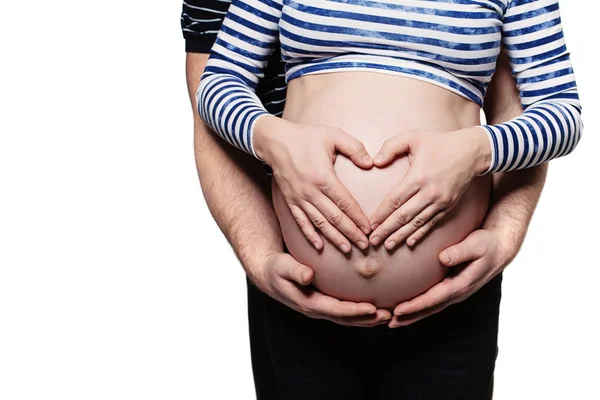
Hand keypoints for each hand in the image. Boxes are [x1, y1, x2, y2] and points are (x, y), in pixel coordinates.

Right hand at [253, 252, 391, 326]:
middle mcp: (316, 309)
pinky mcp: (324, 303)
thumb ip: (294, 271)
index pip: (336, 309)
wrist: (269, 275)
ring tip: (388, 315)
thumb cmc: (276, 268)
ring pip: (347, 318)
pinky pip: (345, 311)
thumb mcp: (281, 266)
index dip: (354, 311)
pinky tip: (375, 309)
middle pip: (345, 318)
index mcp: (308, 302)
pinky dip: (361, 313)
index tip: (372, 309)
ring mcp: (321, 308)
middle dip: (367, 319)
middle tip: (388, 315)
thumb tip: (308, 275)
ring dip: (367, 319)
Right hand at [254, 116, 372, 252]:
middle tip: (365, 245)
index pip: (345, 203)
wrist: (275, 141)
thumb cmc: (306, 136)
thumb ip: (354, 147)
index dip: (358, 218)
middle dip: (351, 233)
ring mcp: (299, 198)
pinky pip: (301, 221)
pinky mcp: (290, 201)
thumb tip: (371, 163)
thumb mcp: (333, 134)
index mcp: (323, 177)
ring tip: (348, 249)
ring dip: (334, 238)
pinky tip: (319, 246)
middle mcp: (310, 192)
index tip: (369, 229)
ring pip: (319, 224)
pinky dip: (310, 235)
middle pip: (334, 218)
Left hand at [368, 127, 491, 249]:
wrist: (472, 151)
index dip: (381, 214)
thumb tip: (376, 161)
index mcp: (418, 176)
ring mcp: (440, 201)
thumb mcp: (413, 137)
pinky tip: (410, 242)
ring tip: (387, 245)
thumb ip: (391, 146)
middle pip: (403, 216)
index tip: (370, 224)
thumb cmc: (439, 142)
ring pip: (417, 223)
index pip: (395, 200)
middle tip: (372, 241)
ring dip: (401, 236)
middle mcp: (429, 192)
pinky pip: (431, 223)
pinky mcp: (448, 206)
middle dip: (387, 230)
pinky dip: (420, 234)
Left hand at [387, 229, 512, 327]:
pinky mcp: (451, 288)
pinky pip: (433, 301)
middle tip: (390, 323)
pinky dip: (419, 308)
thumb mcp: (477, 244)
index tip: (398, 310)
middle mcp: (457, 292)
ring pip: (430, 307)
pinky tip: (406, 309)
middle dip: (410, 317)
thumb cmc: (487, 244)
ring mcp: (455, 292)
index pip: (433, 298)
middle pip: (430, 309)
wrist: (499, 249)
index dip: (415, 305)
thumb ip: (460, 252)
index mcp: (461, 284)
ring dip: (413, 315)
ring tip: (393, 321)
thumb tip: (443, 258)